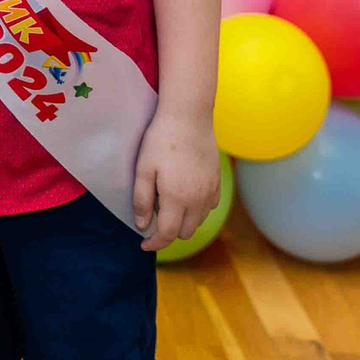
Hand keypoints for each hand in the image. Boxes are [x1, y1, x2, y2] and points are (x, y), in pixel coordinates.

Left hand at [132, 106, 220, 251]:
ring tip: (168, 204)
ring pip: (198, 222)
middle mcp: (198, 200)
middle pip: (184, 232)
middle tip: (154, 217)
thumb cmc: (161, 140)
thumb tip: (143, 225)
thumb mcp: (143, 168)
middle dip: (168, 232)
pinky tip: (185, 196)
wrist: (189, 116)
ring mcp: (210, 191)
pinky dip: (197, 210)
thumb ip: (142, 200)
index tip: (144, 244)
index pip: (168, 235)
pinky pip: (209, 207)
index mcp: (177, 198)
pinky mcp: (218, 182)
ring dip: (183, 221)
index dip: (154, 243)